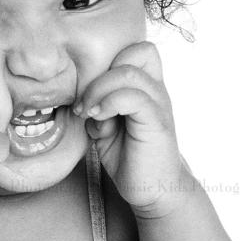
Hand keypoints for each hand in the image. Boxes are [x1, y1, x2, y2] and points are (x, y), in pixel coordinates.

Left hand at [73, 41, 187, 217]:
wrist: (153, 190)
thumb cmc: (129, 157)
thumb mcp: (105, 126)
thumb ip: (97, 106)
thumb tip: (81, 99)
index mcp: (145, 87)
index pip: (134, 50)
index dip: (108, 62)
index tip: (88, 91)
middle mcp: (155, 90)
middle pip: (135, 52)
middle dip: (101, 73)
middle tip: (85, 102)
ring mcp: (158, 104)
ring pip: (129, 72)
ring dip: (100, 90)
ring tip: (89, 112)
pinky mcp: (157, 122)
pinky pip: (134, 97)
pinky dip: (110, 103)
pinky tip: (100, 120)